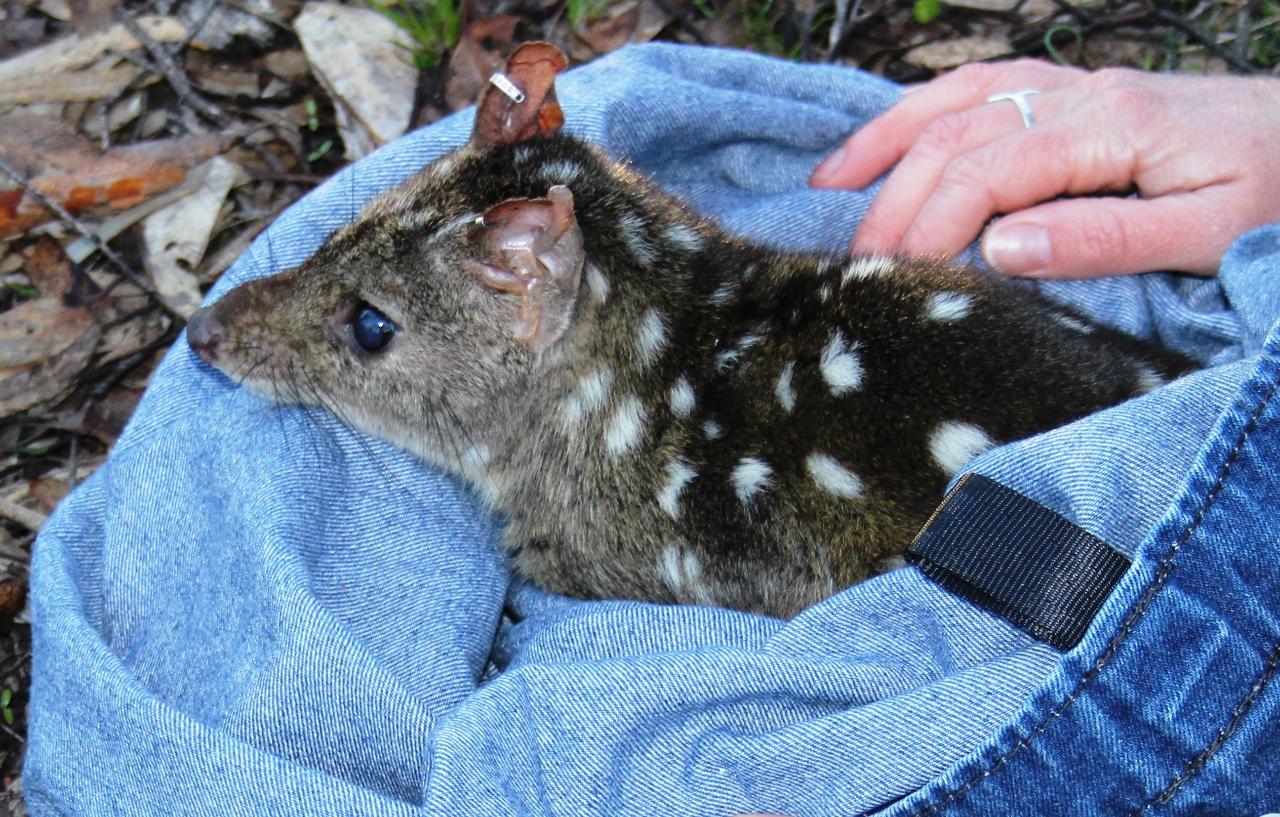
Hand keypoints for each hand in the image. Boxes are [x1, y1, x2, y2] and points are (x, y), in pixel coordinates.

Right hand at [810, 59, 1279, 277]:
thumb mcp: (1212, 230)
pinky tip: (888, 139)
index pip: (990, 170)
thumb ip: (1108, 239)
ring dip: (886, 141)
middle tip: (854, 261)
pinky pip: (979, 86)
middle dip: (895, 197)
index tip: (893, 277)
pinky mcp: (1073, 92)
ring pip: (955, 97)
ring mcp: (1073, 86)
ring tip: (829, 185)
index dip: (932, 222)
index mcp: (1111, 127)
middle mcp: (1080, 94)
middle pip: (957, 133)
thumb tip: (1001, 248)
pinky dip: (920, 110)